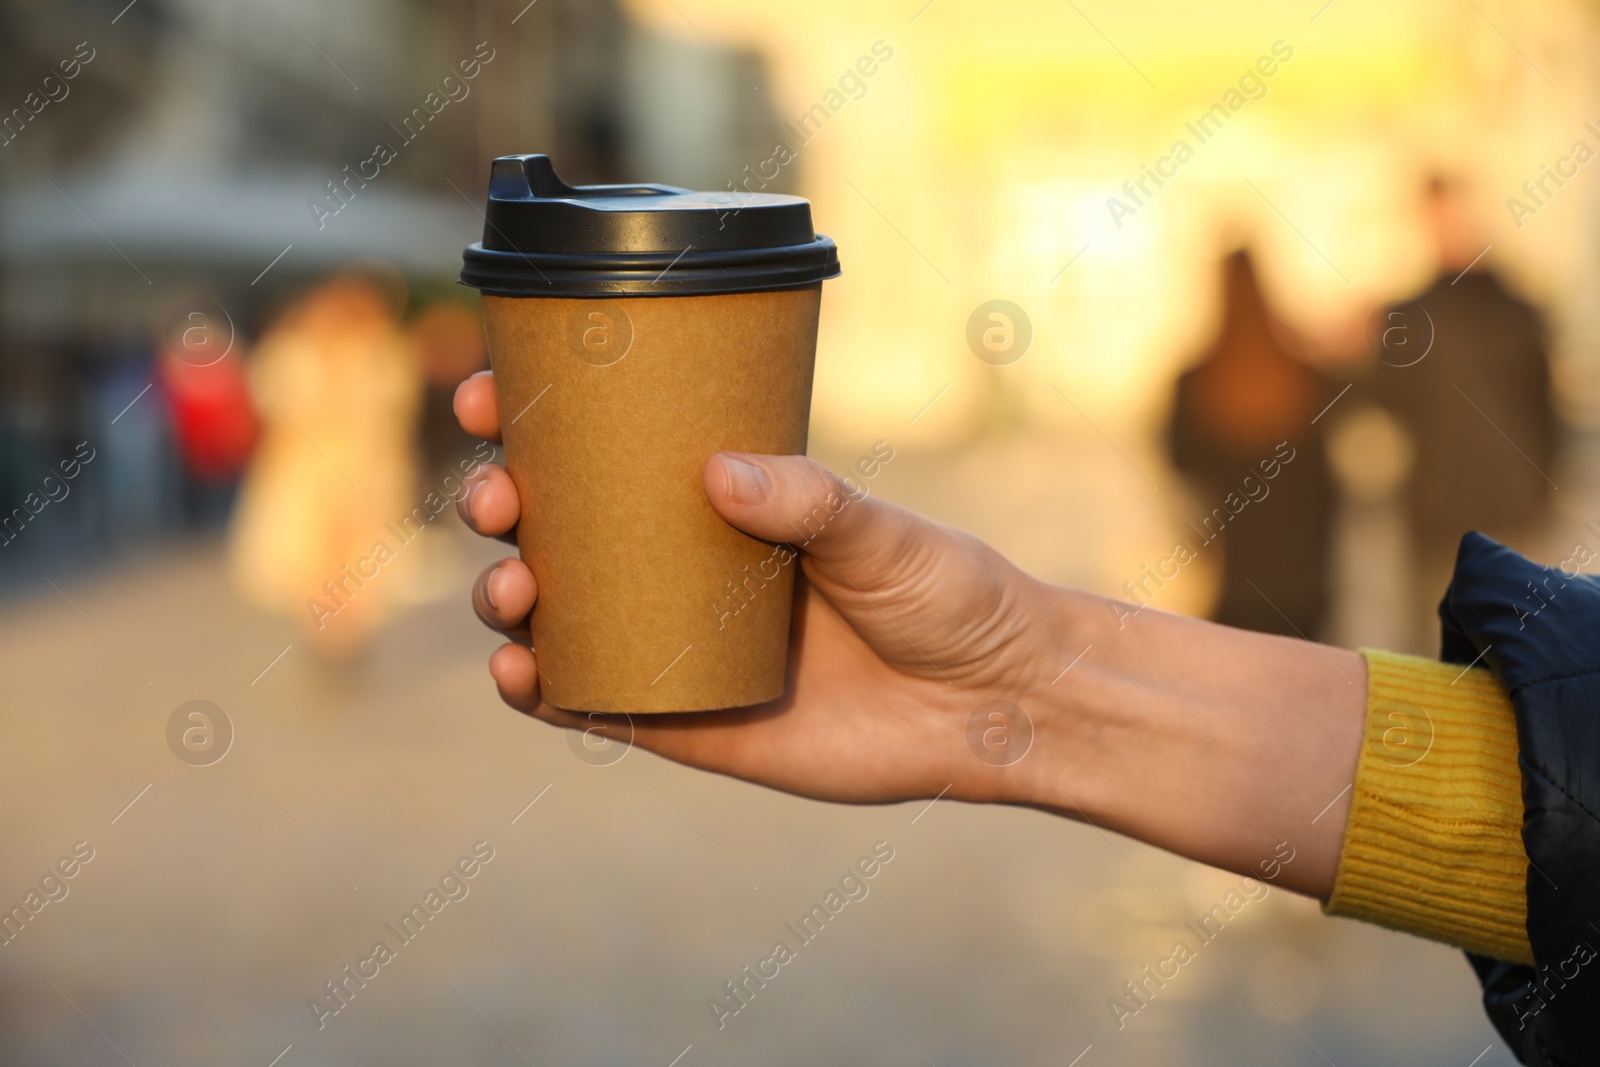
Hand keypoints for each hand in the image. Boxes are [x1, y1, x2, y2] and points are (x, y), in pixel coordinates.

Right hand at [452, 370, 1073, 807]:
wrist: (991, 704)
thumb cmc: (945, 595)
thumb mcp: (882, 533)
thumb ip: (809, 501)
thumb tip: (719, 472)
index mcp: (718, 503)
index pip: (606, 453)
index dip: (531, 423)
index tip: (488, 395)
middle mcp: (681, 568)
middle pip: (556, 528)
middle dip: (500, 504)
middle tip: (497, 496)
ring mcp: (673, 645)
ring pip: (555, 614)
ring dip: (505, 597)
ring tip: (514, 586)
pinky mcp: (682, 722)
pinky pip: (588, 703)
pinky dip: (537, 690)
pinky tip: (516, 672)